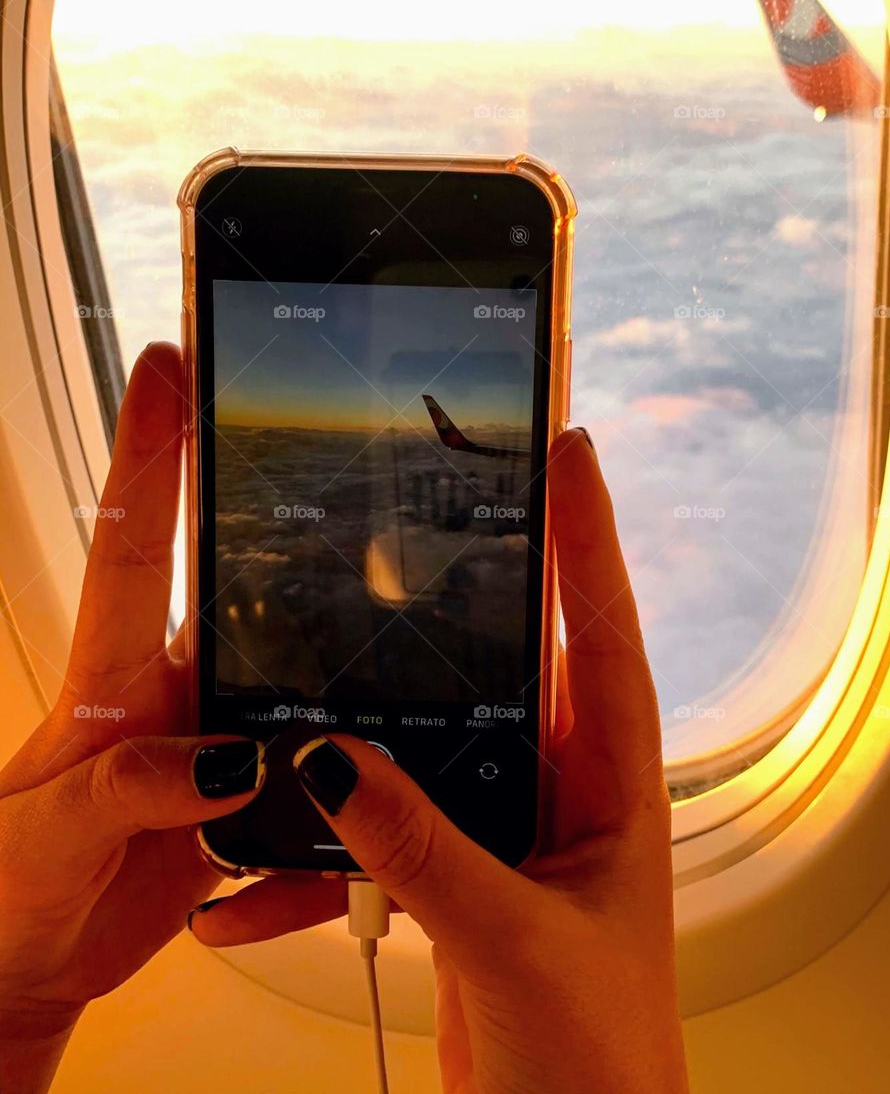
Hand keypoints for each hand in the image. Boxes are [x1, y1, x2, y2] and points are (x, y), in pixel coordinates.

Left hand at [0, 345, 318, 1093]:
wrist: (37, 958)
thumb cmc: (18, 888)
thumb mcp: (50, 839)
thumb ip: (125, 790)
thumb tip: (226, 760)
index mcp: (114, 680)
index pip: (133, 547)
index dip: (148, 454)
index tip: (167, 368)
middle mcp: (174, 691)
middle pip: (242, 588)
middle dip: (289, 523)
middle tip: (353, 457)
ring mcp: (216, 737)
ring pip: (297, 678)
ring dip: (344, 667)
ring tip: (413, 630)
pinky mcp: (248, 794)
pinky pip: (312, 780)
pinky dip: (342, 798)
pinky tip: (369, 809)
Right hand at [192, 428, 687, 1093]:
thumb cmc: (600, 1063)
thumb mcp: (513, 943)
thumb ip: (424, 849)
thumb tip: (334, 764)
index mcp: (612, 786)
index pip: (603, 632)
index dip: (589, 535)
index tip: (568, 449)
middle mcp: (562, 792)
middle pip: (512, 660)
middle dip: (468, 589)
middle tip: (421, 505)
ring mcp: (506, 832)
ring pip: (431, 741)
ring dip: (365, 727)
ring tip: (305, 673)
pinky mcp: (456, 880)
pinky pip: (383, 831)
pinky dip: (321, 852)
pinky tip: (259, 876)